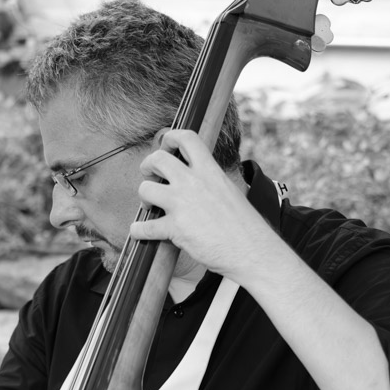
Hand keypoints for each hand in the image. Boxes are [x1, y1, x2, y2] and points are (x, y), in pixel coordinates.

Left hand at [131, 129, 270, 280]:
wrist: (251, 251)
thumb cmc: (245, 226)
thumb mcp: (229, 191)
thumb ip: (210, 182)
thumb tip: (195, 181)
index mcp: (210, 171)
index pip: (186, 138)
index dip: (170, 137)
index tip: (165, 145)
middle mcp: (193, 183)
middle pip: (157, 159)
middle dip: (147, 165)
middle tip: (150, 175)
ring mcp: (182, 204)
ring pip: (145, 189)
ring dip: (144, 197)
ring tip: (151, 206)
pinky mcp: (175, 228)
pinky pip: (143, 226)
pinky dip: (138, 230)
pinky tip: (140, 231)